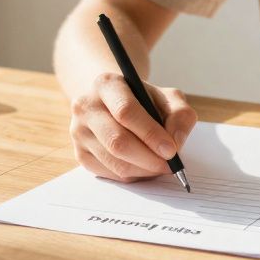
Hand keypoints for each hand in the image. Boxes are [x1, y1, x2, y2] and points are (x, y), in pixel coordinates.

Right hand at [68, 72, 197, 181]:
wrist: (112, 103)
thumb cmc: (143, 100)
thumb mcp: (167, 97)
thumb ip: (180, 115)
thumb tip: (176, 142)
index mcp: (106, 84)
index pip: (125, 111)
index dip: (150, 134)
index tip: (171, 150)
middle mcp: (86, 106)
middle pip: (117, 141)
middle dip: (148, 159)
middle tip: (170, 166)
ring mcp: (79, 131)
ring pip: (114, 162)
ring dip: (143, 170)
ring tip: (159, 166)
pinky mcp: (79, 153)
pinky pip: (109, 173)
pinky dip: (132, 175)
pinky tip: (143, 166)